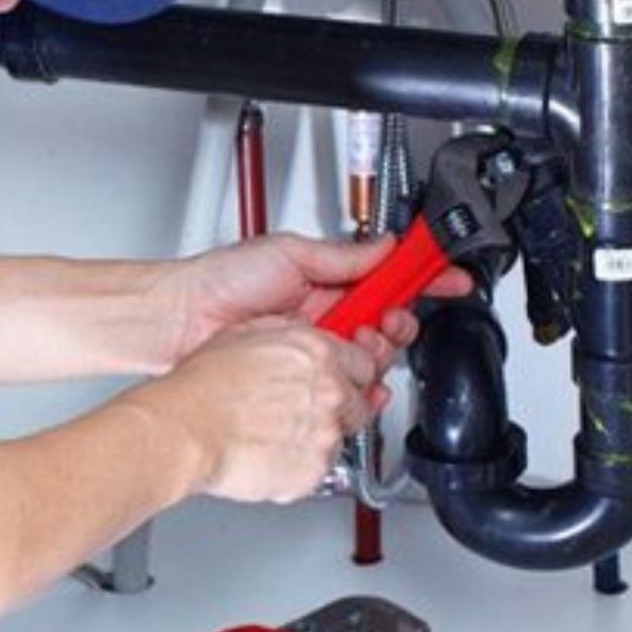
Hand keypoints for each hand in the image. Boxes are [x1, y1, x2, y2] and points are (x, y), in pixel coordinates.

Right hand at [127, 316, 382, 503]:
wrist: (186, 430)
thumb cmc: (205, 385)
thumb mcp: (248, 332)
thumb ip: (291, 334)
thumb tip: (304, 335)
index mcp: (318, 352)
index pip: (366, 360)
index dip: (352, 369)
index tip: (346, 374)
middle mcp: (330, 391)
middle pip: (362, 399)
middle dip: (340, 402)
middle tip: (305, 405)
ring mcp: (325, 434)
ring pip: (343, 435)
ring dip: (319, 433)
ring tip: (278, 429)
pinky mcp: (315, 473)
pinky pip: (320, 467)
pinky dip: (302, 462)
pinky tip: (272, 449)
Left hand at [156, 233, 470, 365]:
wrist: (181, 321)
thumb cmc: (221, 280)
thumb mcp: (288, 253)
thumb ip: (342, 255)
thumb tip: (386, 244)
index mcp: (327, 277)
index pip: (388, 276)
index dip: (423, 276)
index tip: (450, 275)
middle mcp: (326, 313)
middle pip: (390, 321)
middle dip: (399, 321)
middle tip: (384, 320)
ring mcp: (317, 346)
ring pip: (374, 356)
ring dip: (377, 351)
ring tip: (354, 342)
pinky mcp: (305, 376)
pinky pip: (349, 386)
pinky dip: (363, 386)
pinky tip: (357, 381)